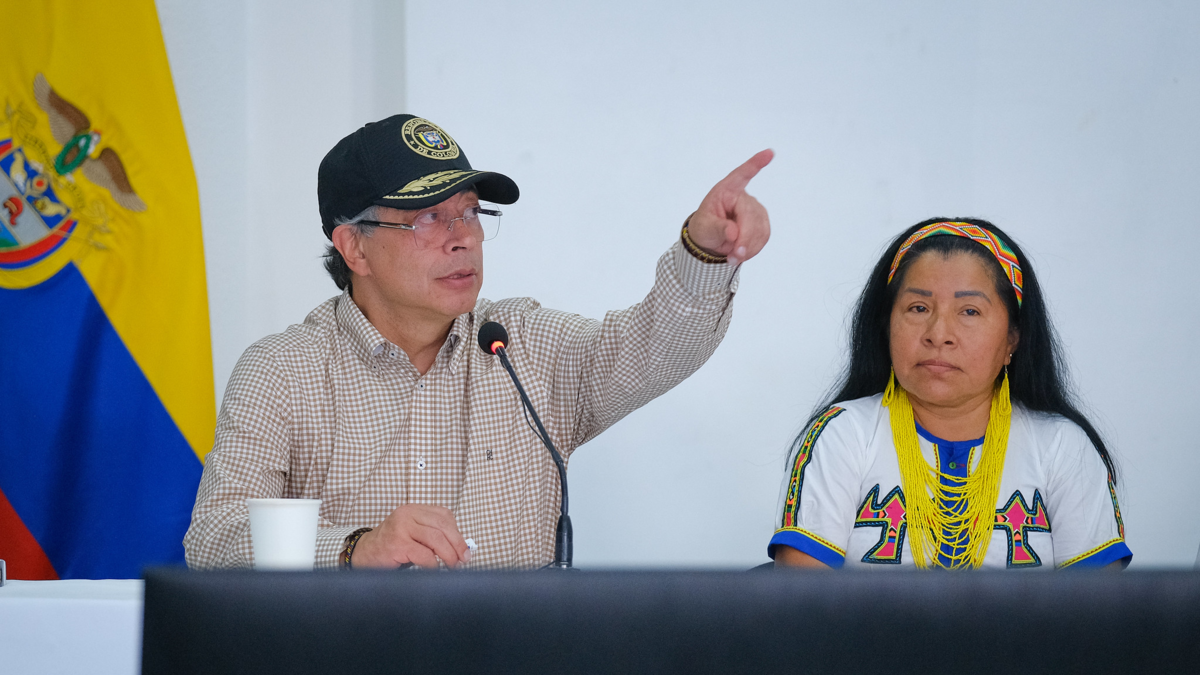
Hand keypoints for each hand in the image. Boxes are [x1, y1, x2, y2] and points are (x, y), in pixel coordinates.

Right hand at [350, 504, 469, 568]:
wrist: (364, 553)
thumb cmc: (393, 546)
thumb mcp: (414, 534)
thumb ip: (434, 535)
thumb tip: (461, 549)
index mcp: (415, 509)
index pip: (444, 516)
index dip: (457, 533)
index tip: (465, 549)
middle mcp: (408, 514)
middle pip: (442, 526)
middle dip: (457, 545)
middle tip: (464, 560)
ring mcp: (401, 527)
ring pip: (436, 538)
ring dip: (449, 555)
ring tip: (453, 566)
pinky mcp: (397, 543)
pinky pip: (424, 554)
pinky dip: (433, 564)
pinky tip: (435, 570)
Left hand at [686, 149, 773, 264]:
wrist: (710, 241)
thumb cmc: (704, 228)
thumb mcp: (704, 229)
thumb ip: (717, 229)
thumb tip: (733, 233)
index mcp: (726, 191)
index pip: (742, 175)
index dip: (755, 164)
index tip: (769, 153)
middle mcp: (742, 197)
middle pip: (751, 215)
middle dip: (744, 238)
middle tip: (734, 255)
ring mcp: (755, 209)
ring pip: (760, 228)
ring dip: (748, 247)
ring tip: (733, 257)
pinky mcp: (761, 222)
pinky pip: (764, 236)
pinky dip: (753, 248)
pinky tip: (742, 253)